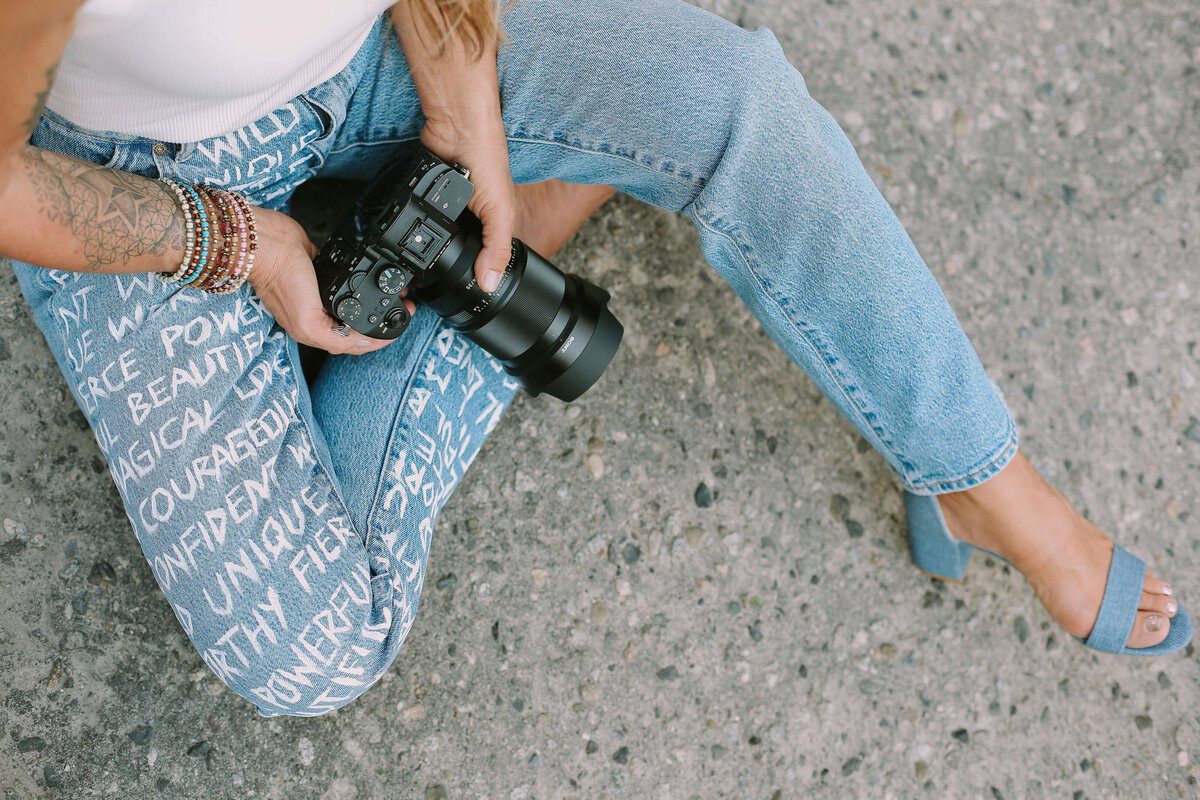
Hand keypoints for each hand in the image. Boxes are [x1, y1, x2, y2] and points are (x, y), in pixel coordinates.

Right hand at [248, 207, 411, 354]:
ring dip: (375, 299)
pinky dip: (362, 279)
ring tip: (397, 293)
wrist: (266, 242)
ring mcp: (319, 291)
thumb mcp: (307, 323)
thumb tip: (363, 344)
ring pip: (354, 302)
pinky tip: (373, 275)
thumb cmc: (281, 280)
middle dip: (382, 318)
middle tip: (406, 306)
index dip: (380, 338)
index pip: (354, 343)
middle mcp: (317, 313)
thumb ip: (335, 339)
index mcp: (314, 330)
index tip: (401, 325)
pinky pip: (347, 278)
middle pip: (357, 323)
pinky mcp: (322, 269)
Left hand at [420, 111, 514, 292]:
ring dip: (424, 242)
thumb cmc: (488, 161)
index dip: (469, 275)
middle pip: (451, 248)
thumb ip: (496, 248)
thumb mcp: (500, 212)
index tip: (456, 293)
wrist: (458, 127)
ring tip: (415, 257)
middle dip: (441, 261)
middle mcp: (465, 216)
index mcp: (487, 224)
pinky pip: (415, 213)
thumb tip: (489, 284)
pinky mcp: (422, 192)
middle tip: (426, 281)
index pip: (480, 257)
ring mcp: (442, 205)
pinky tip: (407, 227)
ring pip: (430, 234)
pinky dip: (412, 218)